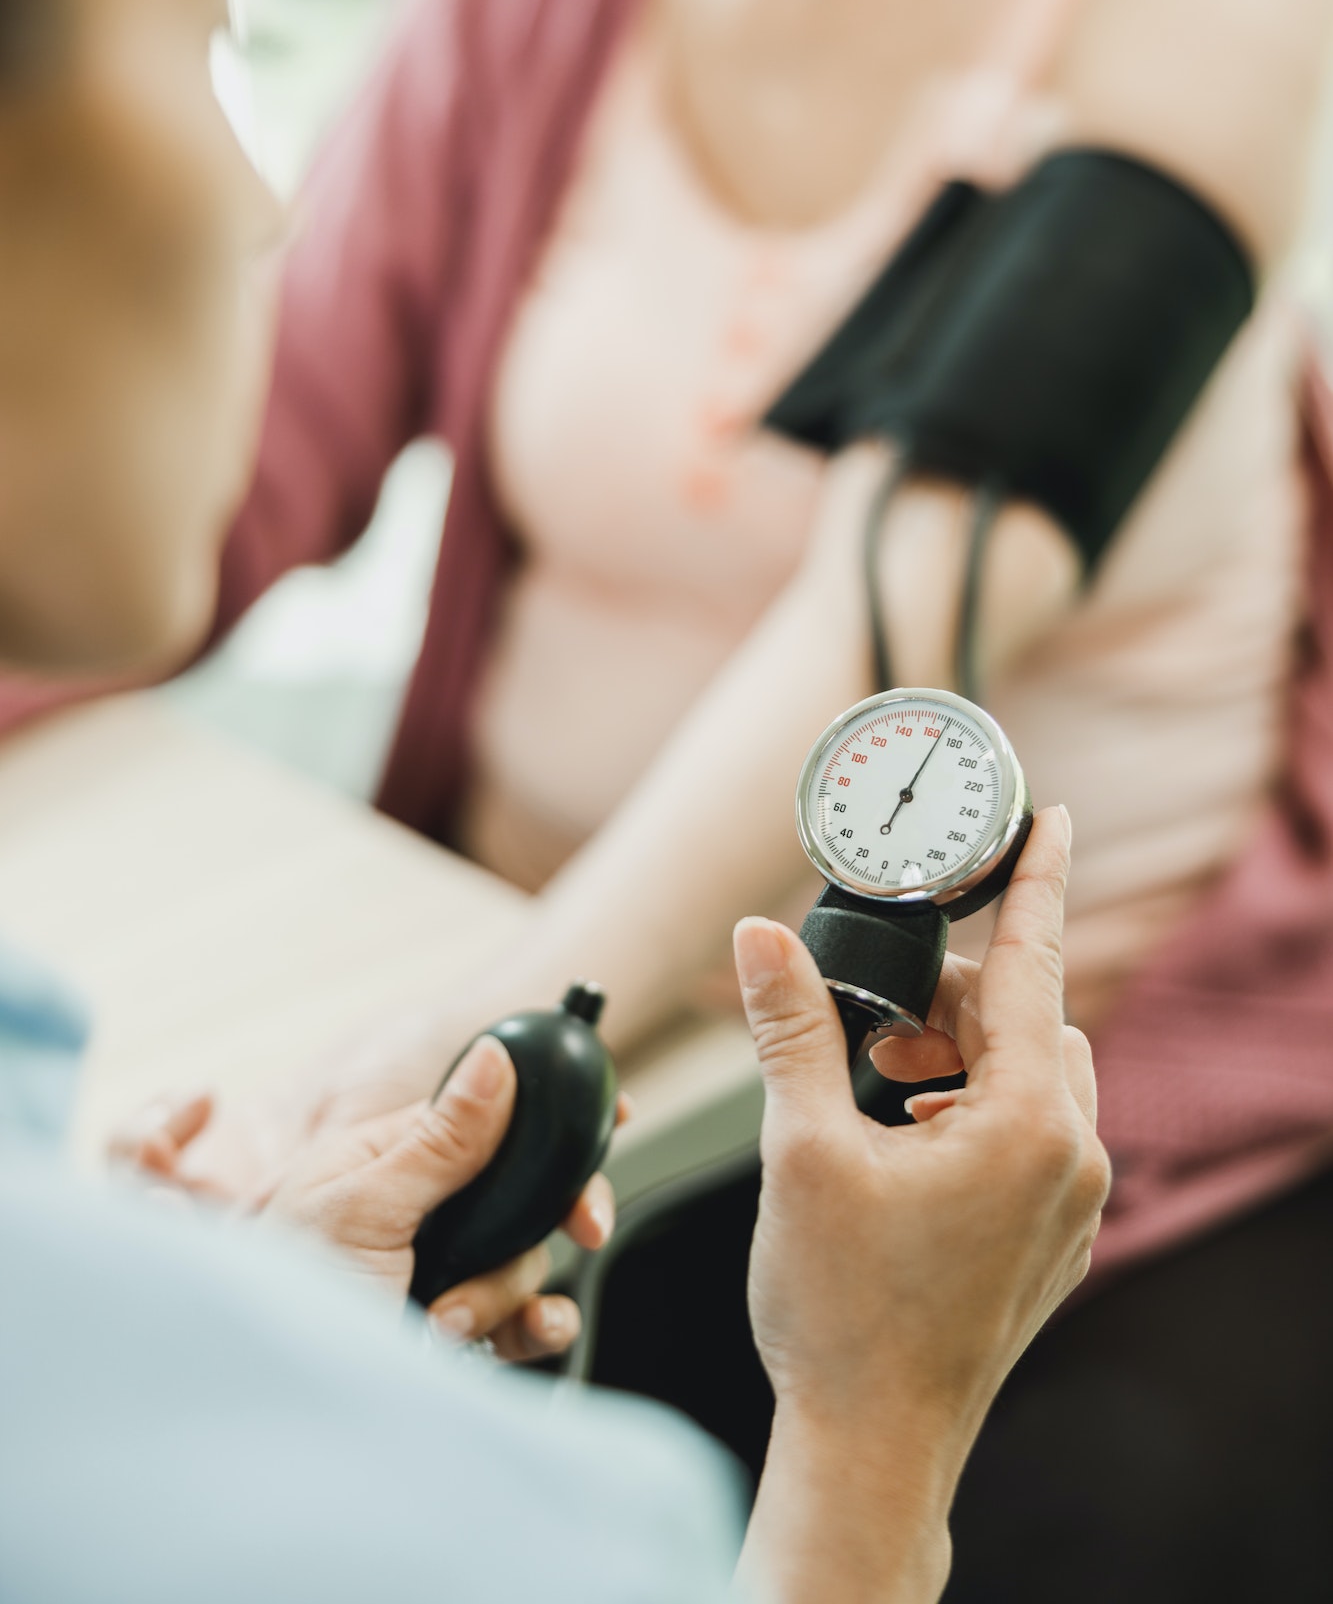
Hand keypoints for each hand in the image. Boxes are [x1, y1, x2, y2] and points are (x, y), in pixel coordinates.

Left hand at [117, 1040, 616, 1363]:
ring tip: (447, 1318)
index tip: (611, 1109)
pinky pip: (525, 1320)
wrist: (273, 1412)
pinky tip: (527, 1332)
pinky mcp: (457, 1333)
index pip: (488, 1115)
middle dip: (550, 1214)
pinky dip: (536, 1326)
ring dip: (501, 1291)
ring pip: (526, 1258)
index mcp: (389, 1160)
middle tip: (583, 1223)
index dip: (550, 1113)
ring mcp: (440, 1273)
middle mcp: (420, 1212)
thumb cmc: (287, 1301)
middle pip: (523, 1191)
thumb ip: (439, 1138)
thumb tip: (494, 1059)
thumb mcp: (362, 1207)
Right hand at [734, 805, 1108, 1603]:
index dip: (1035, 881)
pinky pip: (1033, 1136)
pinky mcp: (1050, 1244)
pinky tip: (901, 1133)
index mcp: (1025, 1123)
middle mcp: (1071, 1158)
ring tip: (876, 1074)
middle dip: (952, 994)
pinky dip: (973, 1108)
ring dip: (960, 1054)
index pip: (1033, 966)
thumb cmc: (839, 1310)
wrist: (872, 1448)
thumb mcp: (801, 1148)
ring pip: (1032, 1078)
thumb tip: (761, 937)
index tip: (1049, 816)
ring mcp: (1070, 1208)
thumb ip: (791, 1028)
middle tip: (872, 1010)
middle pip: (1028, 1020)